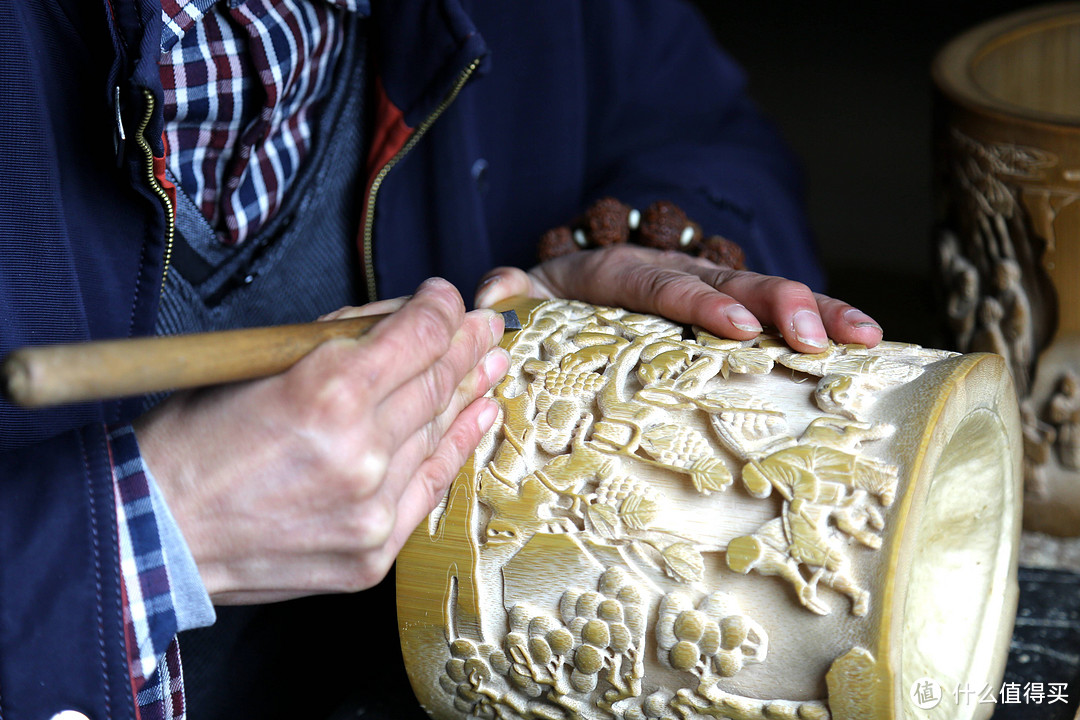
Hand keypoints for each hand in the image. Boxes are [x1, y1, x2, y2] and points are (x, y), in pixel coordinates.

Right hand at [135, 278, 509, 603]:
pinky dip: (459, 445)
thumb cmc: (193, 442)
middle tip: (485, 326)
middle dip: (465, 344)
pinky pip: (431, 485)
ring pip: (440, 431)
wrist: (157, 533)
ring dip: (470, 391)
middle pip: (436, 381)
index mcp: (326, 391)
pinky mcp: (374, 549)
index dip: (441, 309)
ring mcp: (372, 506)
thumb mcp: (257, 362)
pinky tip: (481, 415)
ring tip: (490, 364)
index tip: (447, 297)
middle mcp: (360, 449)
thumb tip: (399, 320)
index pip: (418, 335)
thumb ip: (336, 339)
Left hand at [474, 245, 881, 352]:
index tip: (735, 327)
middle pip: (730, 283)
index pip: (665, 287)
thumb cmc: (557, 294)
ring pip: (767, 293)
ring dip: (818, 311)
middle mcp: (676, 273)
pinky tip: (866, 342)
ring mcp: (709, 287)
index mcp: (626, 272)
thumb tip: (489, 297)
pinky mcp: (731, 307)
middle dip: (776, 304)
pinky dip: (823, 321)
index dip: (700, 305)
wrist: (576, 274)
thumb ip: (509, 290)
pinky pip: (779, 313)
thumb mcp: (526, 290)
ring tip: (865, 336)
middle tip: (814, 336)